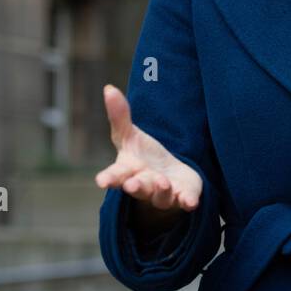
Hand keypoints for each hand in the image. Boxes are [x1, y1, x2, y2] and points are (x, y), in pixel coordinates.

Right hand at [95, 84, 202, 229]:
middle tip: (131, 185)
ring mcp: (164, 194)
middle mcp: (145, 185)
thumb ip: (120, 116)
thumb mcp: (130, 136)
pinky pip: (185, 201)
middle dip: (135, 186)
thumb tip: (109, 88)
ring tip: (162, 181)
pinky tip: (189, 202)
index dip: (108, 178)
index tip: (101, 181)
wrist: (170, 177)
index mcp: (129, 171)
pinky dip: (186, 201)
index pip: (116, 175)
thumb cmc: (143, 157)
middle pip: (138, 188)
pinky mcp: (183, 196)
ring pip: (161, 197)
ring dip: (161, 191)